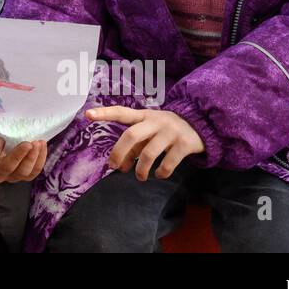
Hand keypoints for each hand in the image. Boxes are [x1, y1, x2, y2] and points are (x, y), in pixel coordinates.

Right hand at [0, 137, 46, 182]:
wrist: (1, 150)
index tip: (1, 138)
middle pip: (7, 167)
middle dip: (19, 155)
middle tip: (27, 143)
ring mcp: (12, 177)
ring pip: (23, 172)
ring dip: (32, 157)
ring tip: (37, 143)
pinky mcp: (25, 176)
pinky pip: (34, 171)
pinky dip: (40, 158)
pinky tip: (42, 145)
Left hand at [87, 106, 204, 180]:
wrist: (201, 124)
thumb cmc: (167, 130)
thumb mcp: (150, 131)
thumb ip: (135, 146)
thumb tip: (120, 166)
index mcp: (144, 115)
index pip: (121, 112)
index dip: (104, 113)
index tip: (87, 114)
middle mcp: (156, 121)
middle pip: (132, 135)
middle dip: (120, 152)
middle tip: (114, 167)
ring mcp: (170, 131)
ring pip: (149, 153)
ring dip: (141, 169)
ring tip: (140, 177)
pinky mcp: (184, 144)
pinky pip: (168, 162)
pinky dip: (161, 172)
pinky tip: (159, 174)